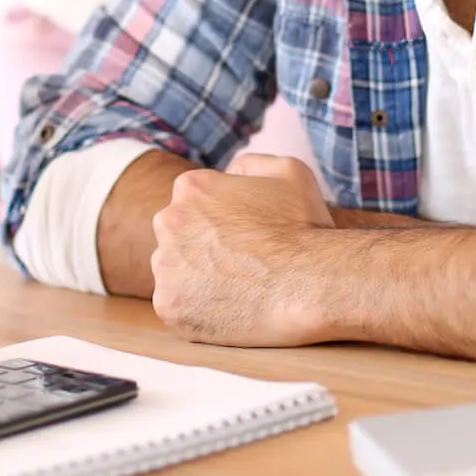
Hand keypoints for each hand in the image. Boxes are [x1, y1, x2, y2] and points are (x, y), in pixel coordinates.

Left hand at [150, 153, 337, 345]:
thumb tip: (230, 173)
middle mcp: (168, 221)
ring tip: (238, 290)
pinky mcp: (168, 307)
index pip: (194, 203)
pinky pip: (176, 308)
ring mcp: (164, 267)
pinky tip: (228, 310)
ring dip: (197, 281)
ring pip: (175, 274)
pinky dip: (197, 312)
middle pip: (180, 237)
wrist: (311, 286)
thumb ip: (249, 163)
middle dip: (202, 249)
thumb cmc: (304, 227)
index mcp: (190, 188)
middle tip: (241, 265)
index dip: (222, 221)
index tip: (244, 237)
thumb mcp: (287, 170)